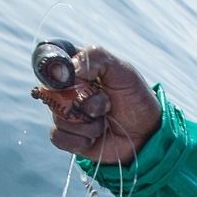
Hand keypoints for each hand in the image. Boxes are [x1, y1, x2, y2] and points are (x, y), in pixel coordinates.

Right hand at [36, 46, 161, 165]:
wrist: (147, 133)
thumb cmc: (135, 98)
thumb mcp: (122, 70)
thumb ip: (95, 58)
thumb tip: (69, 71)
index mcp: (74, 65)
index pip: (48, 59)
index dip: (56, 69)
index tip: (74, 77)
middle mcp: (65, 89)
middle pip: (52, 92)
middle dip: (84, 100)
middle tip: (106, 103)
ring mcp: (65, 112)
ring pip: (58, 115)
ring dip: (88, 122)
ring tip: (105, 120)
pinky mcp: (67, 137)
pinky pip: (59, 137)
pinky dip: (81, 138)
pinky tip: (97, 136)